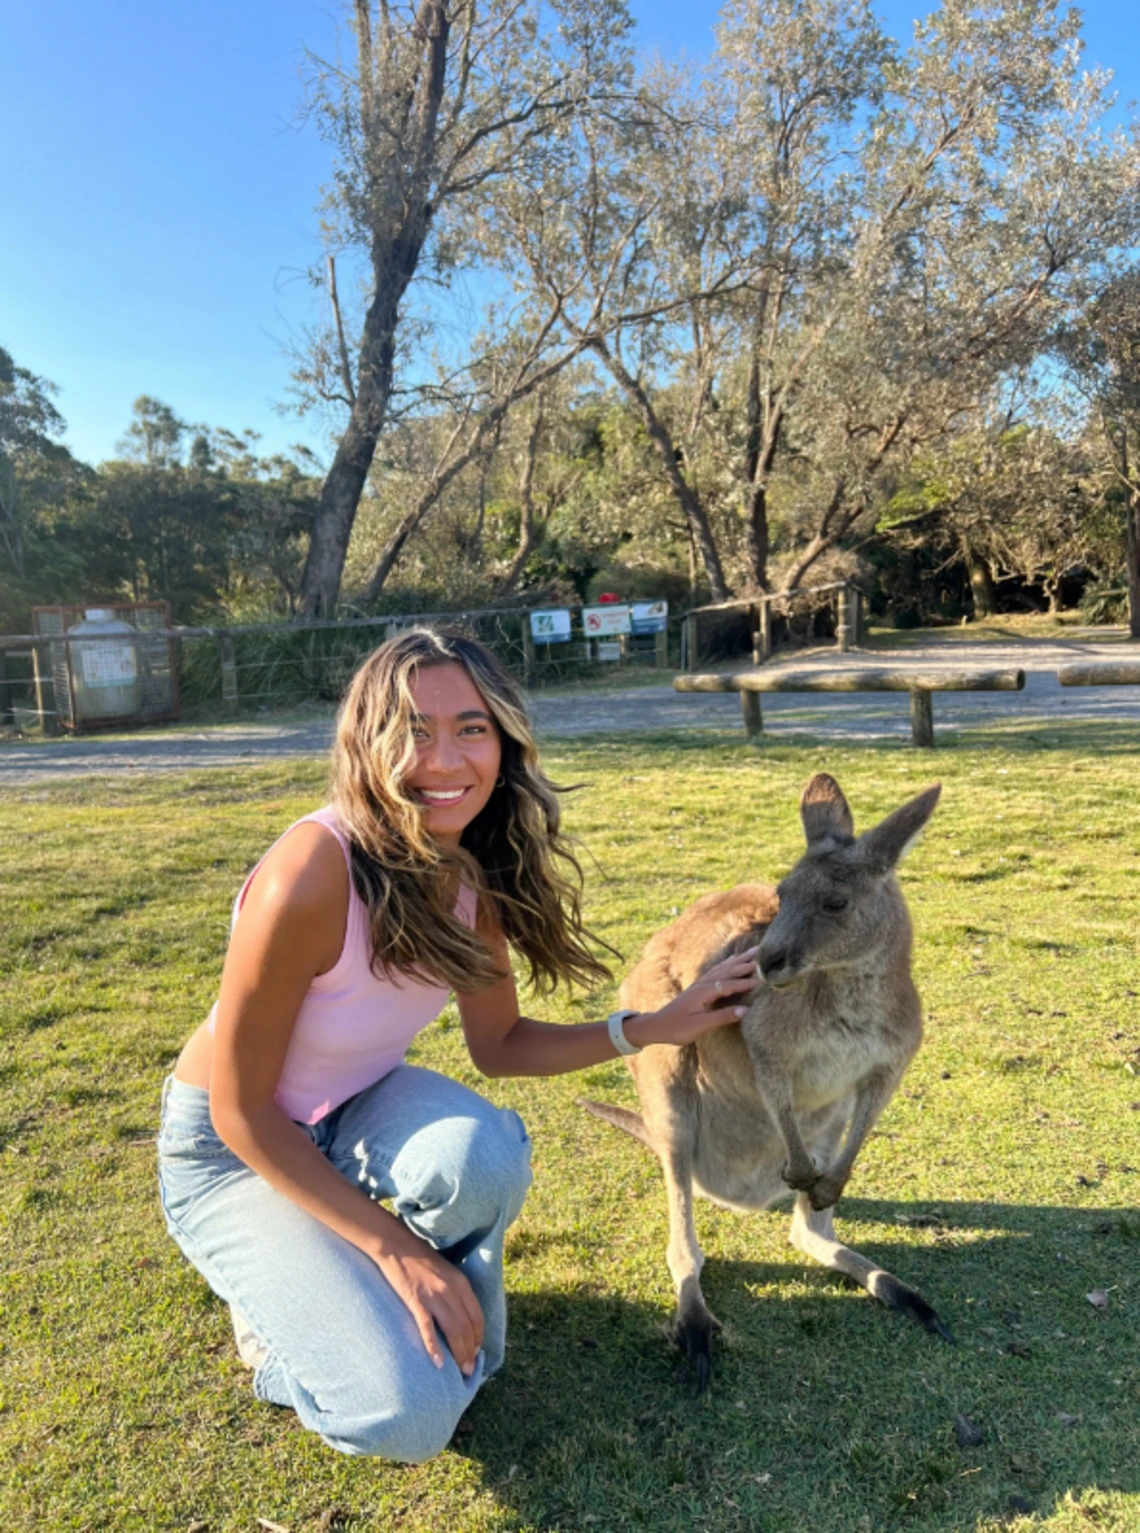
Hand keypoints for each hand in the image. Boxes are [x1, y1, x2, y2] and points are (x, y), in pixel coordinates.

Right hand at [371, 1224, 484, 1375]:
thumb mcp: (446, 1271)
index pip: (477, 1316)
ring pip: (454, 1330)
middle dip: (470, 1350)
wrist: (396, 1245)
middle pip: (467, 1327)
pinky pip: (428, 1328)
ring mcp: (434, 1296)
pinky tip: (438, 1362)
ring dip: (459, 1353)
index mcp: (461, 1282)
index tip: (476, 1351)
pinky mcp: (416, 1301)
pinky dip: (434, 1347)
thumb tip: (460, 1315)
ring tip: (460, 1370)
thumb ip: (455, 1290)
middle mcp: (452, 1290)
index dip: (478, 1336)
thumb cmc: (420, 1258)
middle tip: (469, 1368)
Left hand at [631, 947, 758, 1048]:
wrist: (658, 1025)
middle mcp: (702, 984)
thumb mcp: (700, 1025)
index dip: (745, 982)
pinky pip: (716, 970)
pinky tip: (732, 960)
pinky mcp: (698, 986)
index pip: (729, 985)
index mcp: (704, 992)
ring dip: (738, 960)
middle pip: (727, 970)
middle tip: (763, 954)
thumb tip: (745, 1010)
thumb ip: (722, 1017)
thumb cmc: (678, 1028)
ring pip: (722, 968)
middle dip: (745, 963)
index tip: (763, 980)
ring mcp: (700, 983)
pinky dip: (727, 964)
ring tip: (752, 951)